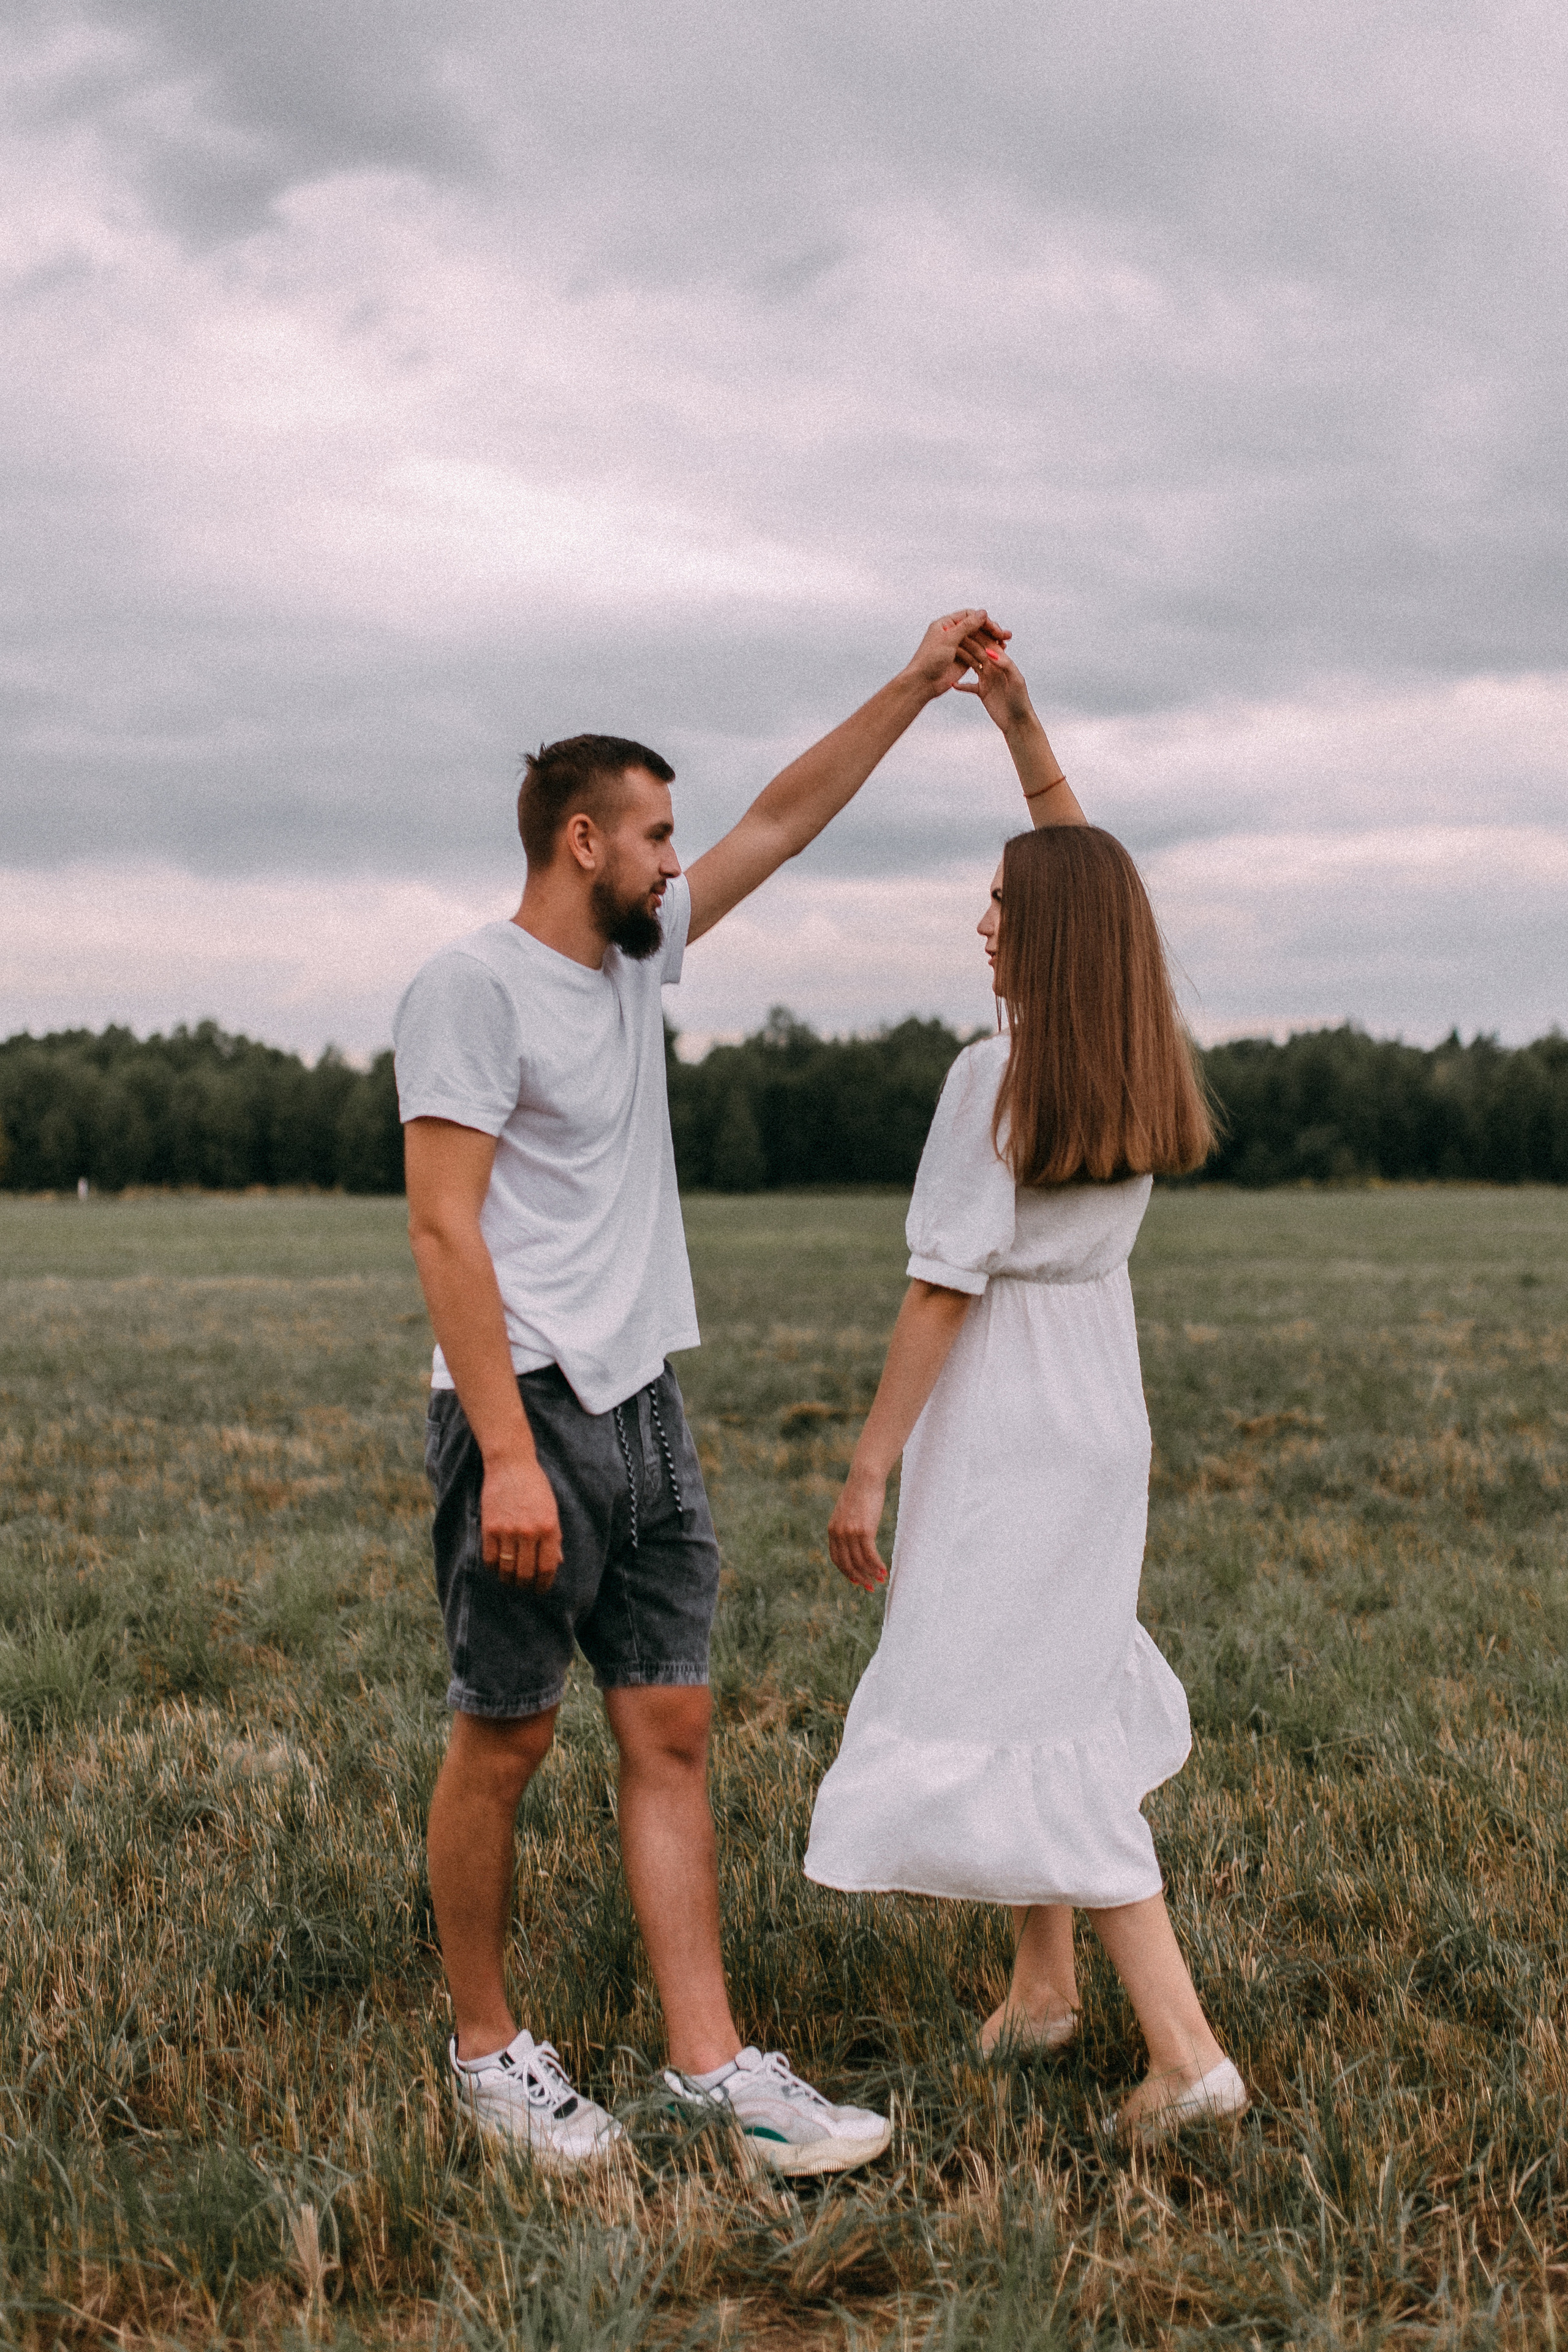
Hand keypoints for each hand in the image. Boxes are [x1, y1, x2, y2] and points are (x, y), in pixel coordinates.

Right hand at [481, 1452, 563, 1587]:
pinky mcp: (490, 1527)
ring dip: (509, 1580)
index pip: (547, 1567)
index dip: (543, 1584)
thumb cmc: (535, 1487)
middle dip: (526, 1585)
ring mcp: (508, 1530)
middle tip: (525, 1587)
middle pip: (526, 1572)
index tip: (540, 1589)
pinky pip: (490, 1558)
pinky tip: (497, 1568)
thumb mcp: (552, 1510)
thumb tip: (557, 1563)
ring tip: (511, 1580)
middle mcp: (530, 1532)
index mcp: (549, 1528)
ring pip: (507, 1569)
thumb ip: (554, 1537)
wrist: (511, 1465)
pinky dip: (494, 1568)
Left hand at [828, 1460, 890, 1590]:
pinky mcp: (864, 1530)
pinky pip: (870, 1555)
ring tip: (881, 1580)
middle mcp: (839, 1534)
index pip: (836, 1559)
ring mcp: (851, 1533)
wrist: (865, 1478)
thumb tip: (854, 1540)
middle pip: (848, 1564)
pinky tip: (884, 1570)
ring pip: (860, 1561)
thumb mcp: (847, 1512)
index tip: (856, 1580)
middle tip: (870, 1587)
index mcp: (832, 1530)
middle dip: (859, 1578)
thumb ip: (846, 1527)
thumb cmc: (859, 1493)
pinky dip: (877, 1565)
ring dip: (871, 1574)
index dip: (846, 1573)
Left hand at [904, 608, 1009, 698]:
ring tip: (1005, 644)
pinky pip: (978, 653)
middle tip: (1005, 636)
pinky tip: (998, 654)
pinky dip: (988, 652)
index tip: (996, 629)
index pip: (970, 616)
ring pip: (979, 640)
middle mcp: (952, 633)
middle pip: (976, 627)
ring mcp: (958, 647)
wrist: (922, 683)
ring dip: (992, 641)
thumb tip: (983, 613)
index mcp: (946, 624)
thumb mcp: (949, 640)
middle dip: (992, 631)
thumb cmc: (930, 660)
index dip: (984, 621)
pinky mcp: (962, 660)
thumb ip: (967, 626)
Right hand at [954, 640, 1034, 732]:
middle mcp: (994, 669)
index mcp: (1003, 663)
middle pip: (978, 653)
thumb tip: (991, 651)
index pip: (989, 646)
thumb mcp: (1016, 680)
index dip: (978, 638)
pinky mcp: (982, 692)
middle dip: (967, 645)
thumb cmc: (1021, 701)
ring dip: (961, 660)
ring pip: (972, 665)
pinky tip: (951, 683)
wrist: (1017, 722)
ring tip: (948, 656)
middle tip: (952, 640)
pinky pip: (968, 686)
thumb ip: (1005, 664)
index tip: (965, 630)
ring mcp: (987, 680)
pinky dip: (960, 684)